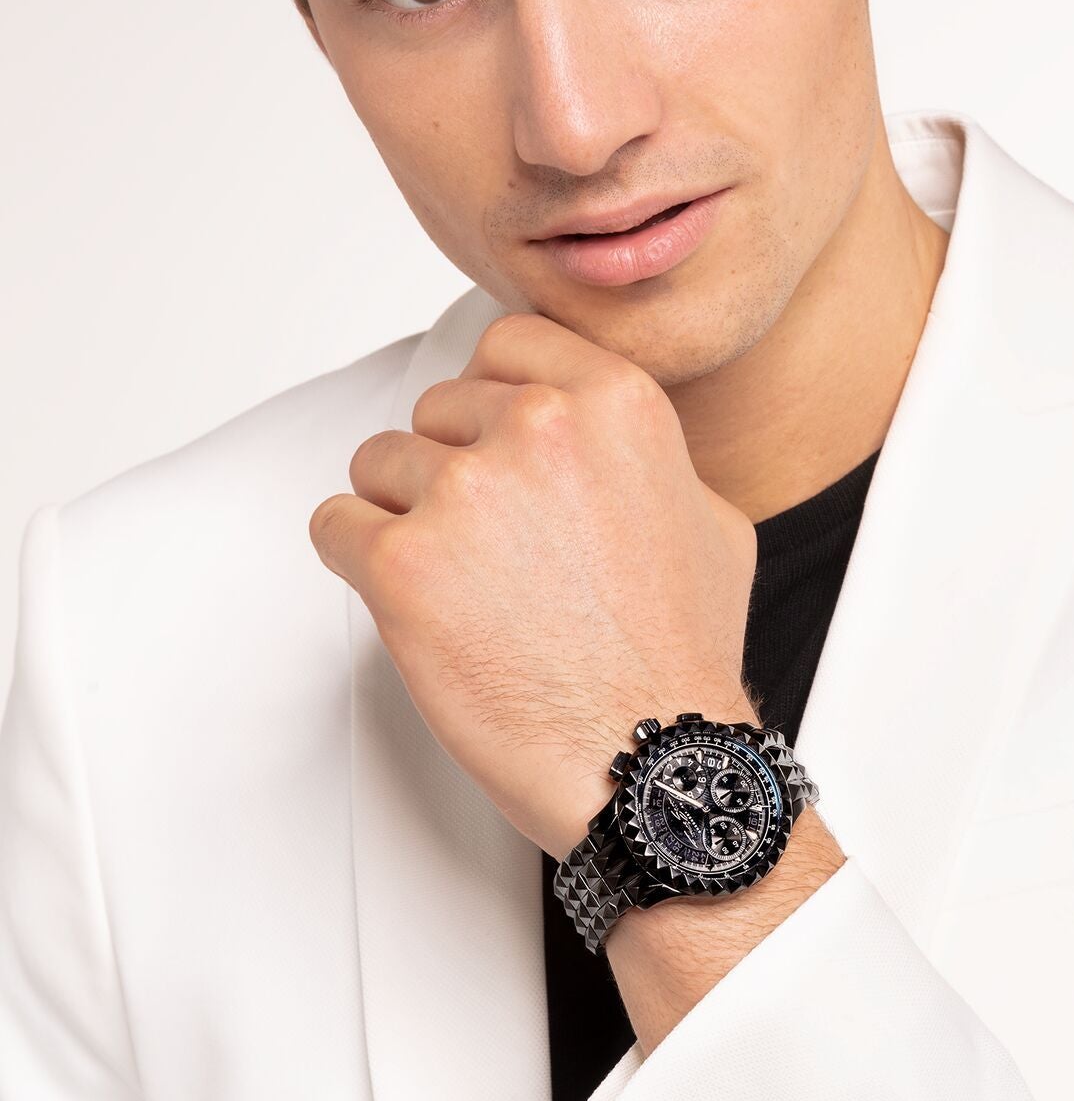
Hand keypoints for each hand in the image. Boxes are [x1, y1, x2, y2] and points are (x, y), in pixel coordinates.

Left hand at [308, 312, 761, 858]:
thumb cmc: (680, 653)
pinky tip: (408, 598)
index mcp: (615, 403)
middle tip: (485, 539)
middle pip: (439, 407)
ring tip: (457, 581)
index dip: (493, 396)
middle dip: (452, 466)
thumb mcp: (712, 518)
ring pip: (379, 463)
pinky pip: (334, 524)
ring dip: (405, 516)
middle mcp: (539, 427)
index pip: (508, 343)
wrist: (651, 758)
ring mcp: (467, 491)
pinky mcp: (404, 563)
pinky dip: (357, 559)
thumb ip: (644, 456)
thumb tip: (604, 440)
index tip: (490, 436)